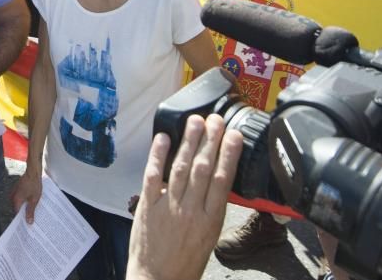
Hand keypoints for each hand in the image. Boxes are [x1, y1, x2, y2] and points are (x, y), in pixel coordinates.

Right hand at [11, 168, 43, 223]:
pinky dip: (24, 201)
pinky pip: (19, 198)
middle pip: (17, 209)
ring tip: (32, 211)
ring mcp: (14, 192)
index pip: (17, 214)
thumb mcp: (34, 200)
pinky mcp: (16, 189)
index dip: (22, 220)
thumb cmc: (34, 185)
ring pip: (18, 203)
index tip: (28, 225)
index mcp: (16, 201)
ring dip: (24, 207)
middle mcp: (12, 197)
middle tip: (32, 220)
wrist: (33, 172)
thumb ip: (30, 211)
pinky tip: (30, 202)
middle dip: (24, 214)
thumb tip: (28, 222)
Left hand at [126, 114, 242, 279]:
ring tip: (195, 122)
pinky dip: (158, 156)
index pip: (222, 180)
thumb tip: (217, 182)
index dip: (228, 154)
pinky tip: (164, 138)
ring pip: (181, 168)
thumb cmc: (186, 261)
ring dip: (188, 142)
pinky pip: (153, 176)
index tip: (233, 135)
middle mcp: (191, 210)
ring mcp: (168, 207)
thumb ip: (211, 209)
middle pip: (203, 168)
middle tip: (215, 119)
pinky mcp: (147, 206)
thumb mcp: (209, 237)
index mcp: (210, 220)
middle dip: (210, 140)